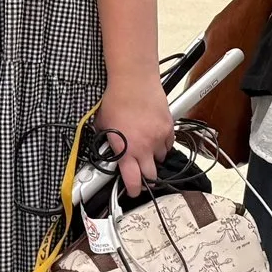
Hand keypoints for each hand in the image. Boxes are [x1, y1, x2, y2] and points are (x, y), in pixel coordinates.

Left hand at [96, 73, 175, 196]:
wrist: (133, 81)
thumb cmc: (116, 99)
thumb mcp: (103, 125)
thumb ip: (108, 142)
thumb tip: (106, 148)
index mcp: (126, 150)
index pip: (133, 181)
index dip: (134, 190)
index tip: (133, 191)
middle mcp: (144, 147)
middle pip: (151, 175)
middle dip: (146, 176)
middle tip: (140, 170)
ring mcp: (158, 138)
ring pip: (161, 158)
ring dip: (154, 157)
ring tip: (146, 147)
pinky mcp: (168, 127)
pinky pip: (168, 143)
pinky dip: (163, 143)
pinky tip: (154, 135)